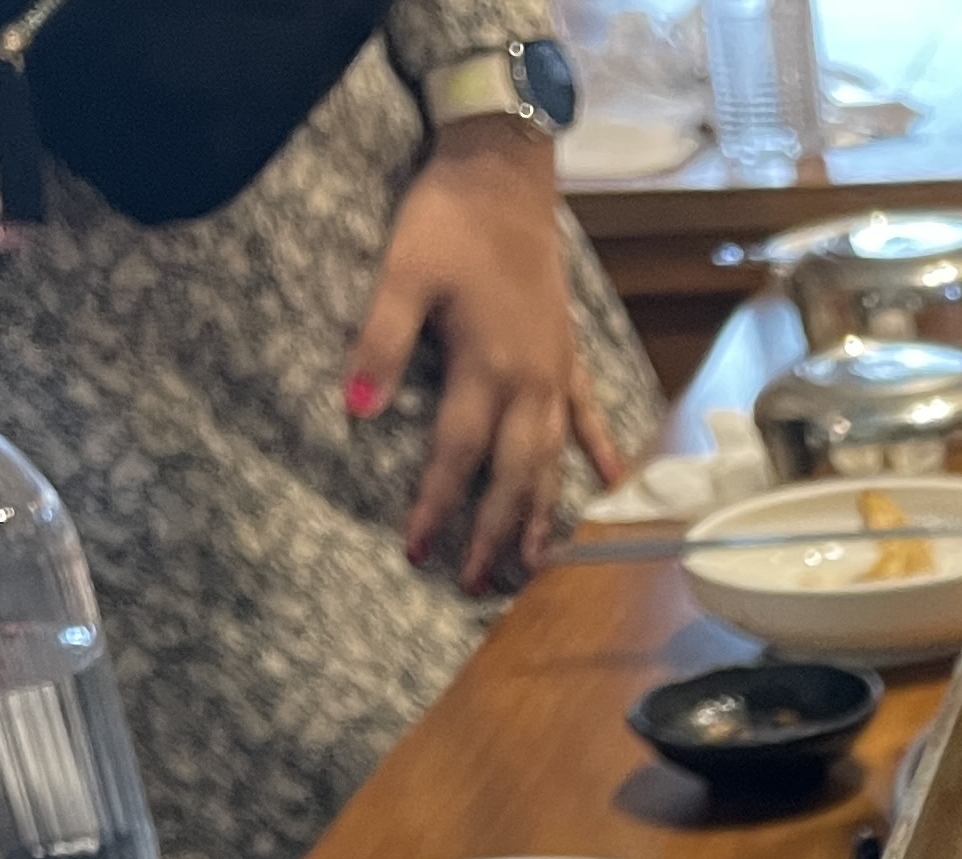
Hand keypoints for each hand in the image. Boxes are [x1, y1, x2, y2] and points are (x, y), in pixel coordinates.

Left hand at [345, 118, 629, 592]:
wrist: (505, 172)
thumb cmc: (448, 219)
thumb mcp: (402, 273)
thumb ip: (380, 344)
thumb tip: (353, 409)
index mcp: (487, 369)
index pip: (456, 455)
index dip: (435, 505)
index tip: (416, 549)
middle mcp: (528, 385)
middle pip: (512, 477)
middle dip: (495, 534)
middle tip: (476, 581)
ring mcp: (554, 375)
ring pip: (551, 462)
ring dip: (542, 515)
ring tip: (534, 564)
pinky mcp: (567, 355)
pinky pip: (587, 418)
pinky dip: (598, 454)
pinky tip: (608, 488)